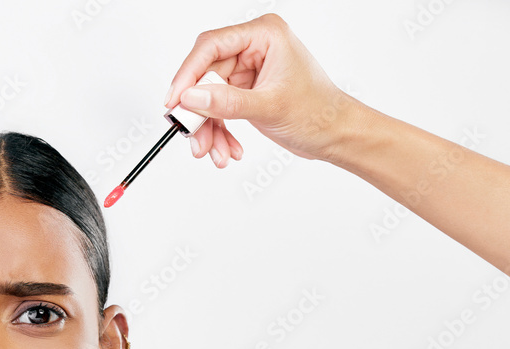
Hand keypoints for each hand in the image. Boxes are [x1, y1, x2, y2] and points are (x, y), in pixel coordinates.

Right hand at [164, 14, 360, 166]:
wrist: (334, 134)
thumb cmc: (318, 112)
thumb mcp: (269, 106)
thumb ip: (227, 102)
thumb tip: (191, 98)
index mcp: (264, 35)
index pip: (211, 46)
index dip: (188, 73)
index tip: (174, 102)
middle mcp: (253, 48)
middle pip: (205, 77)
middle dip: (200, 113)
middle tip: (194, 138)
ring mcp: (247, 71)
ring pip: (208, 99)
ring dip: (208, 129)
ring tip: (215, 153)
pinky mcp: (244, 91)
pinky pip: (218, 111)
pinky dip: (219, 132)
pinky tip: (228, 149)